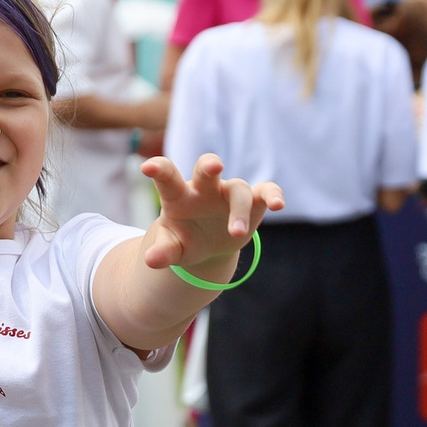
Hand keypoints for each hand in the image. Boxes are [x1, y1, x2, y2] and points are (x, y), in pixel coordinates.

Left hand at [138, 153, 282, 283]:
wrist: (205, 244)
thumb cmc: (183, 241)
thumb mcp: (172, 249)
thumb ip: (163, 252)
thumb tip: (151, 260)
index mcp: (178, 196)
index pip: (167, 177)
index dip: (159, 169)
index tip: (148, 168)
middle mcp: (204, 189)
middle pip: (206, 169)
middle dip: (210, 165)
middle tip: (214, 167)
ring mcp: (228, 193)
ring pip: (239, 189)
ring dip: (239, 210)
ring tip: (236, 234)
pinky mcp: (252, 201)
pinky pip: (265, 191)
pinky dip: (273, 195)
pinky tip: (278, 205)